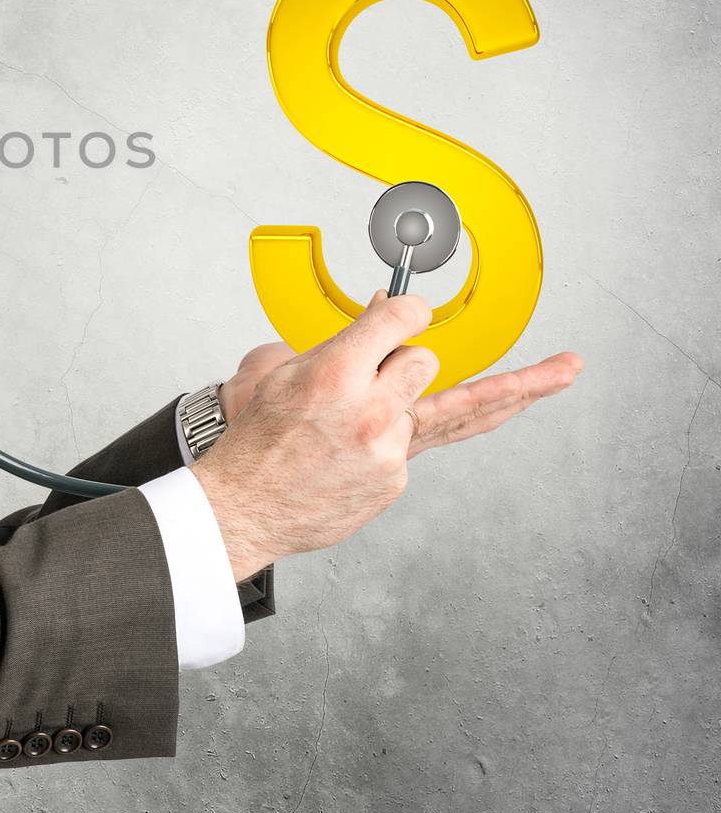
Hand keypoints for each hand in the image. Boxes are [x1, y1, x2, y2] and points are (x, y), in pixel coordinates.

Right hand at [190, 290, 582, 580]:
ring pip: (451, 404)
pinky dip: (396, 437)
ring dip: (475, 388)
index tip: (415, 305)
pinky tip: (358, 450)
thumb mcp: (281, 375)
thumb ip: (337, 346)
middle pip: (425, 360)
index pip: (398, 320)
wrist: (245, 507)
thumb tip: (380, 315)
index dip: (410, 307)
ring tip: (566, 368)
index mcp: (334, 373)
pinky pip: (417, 441)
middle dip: (408, 357)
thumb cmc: (257, 440)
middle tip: (400, 358)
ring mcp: (390, 450)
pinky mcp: (397, 480)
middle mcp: (370, 410)